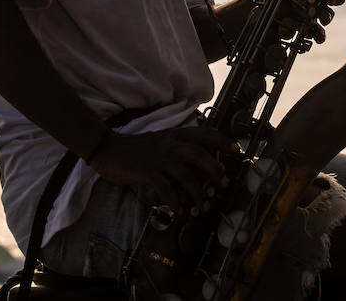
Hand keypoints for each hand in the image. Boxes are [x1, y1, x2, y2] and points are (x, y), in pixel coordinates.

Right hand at [88, 121, 238, 214]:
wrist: (109, 149)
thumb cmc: (138, 148)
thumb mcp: (162, 141)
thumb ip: (180, 147)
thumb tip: (202, 162)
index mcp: (176, 134)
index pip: (205, 134)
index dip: (223, 141)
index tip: (237, 152)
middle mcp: (171, 144)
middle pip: (200, 155)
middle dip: (215, 171)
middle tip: (223, 185)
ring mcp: (159, 157)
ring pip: (186, 175)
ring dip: (198, 192)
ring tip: (204, 206)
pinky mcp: (147, 171)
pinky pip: (167, 188)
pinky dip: (176, 201)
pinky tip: (180, 211)